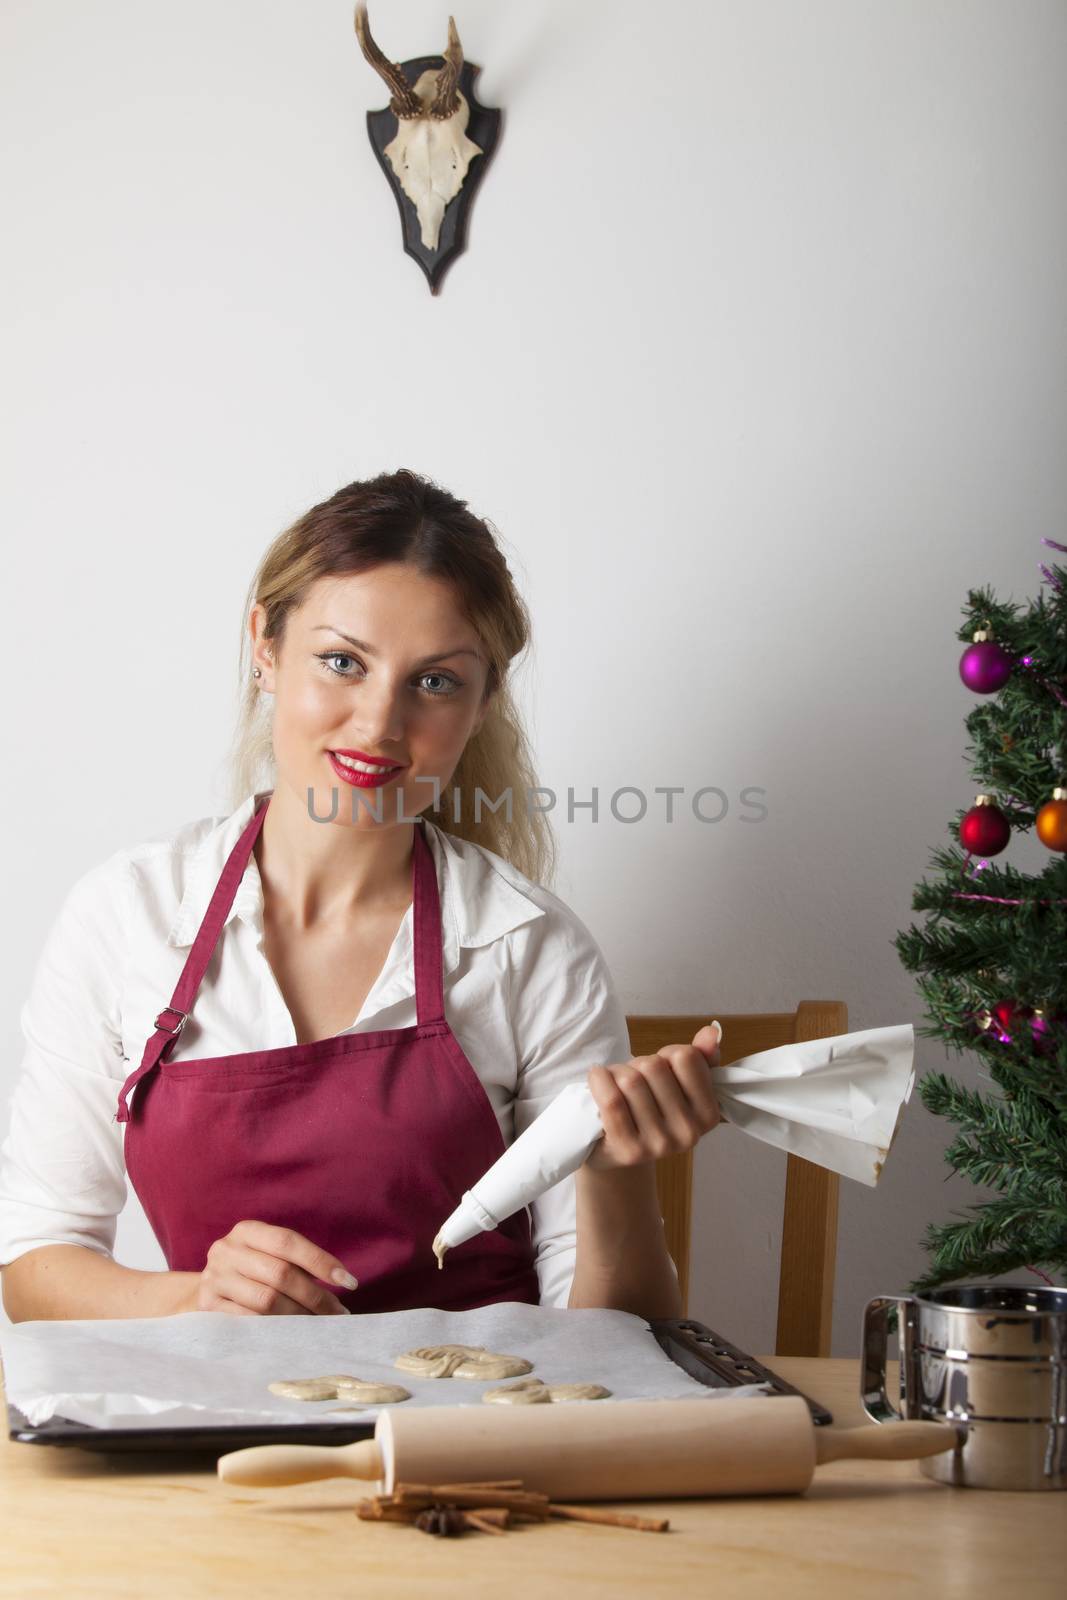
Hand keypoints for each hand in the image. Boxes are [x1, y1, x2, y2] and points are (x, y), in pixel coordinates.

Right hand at [186, 1221, 357, 1314]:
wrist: (203, 1293)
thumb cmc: (250, 1273)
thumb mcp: (267, 1256)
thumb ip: (297, 1263)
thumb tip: (342, 1282)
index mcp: (247, 1231)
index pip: (288, 1242)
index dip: (320, 1261)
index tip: (349, 1282)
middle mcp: (226, 1250)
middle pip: (280, 1273)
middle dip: (315, 1296)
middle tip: (338, 1313)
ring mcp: (214, 1279)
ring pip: (267, 1300)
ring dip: (299, 1316)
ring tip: (320, 1326)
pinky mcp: (208, 1307)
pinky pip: (249, 1321)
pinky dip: (275, 1329)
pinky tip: (292, 1335)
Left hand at [584, 1022, 722, 1170]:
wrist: (616, 1147)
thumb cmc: (651, 1106)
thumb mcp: (680, 1083)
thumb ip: (700, 1056)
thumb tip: (711, 1031)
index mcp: (709, 1114)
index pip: (686, 1057)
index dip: (667, 1054)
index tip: (661, 1068)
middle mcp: (689, 1133)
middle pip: (654, 1067)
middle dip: (638, 1063)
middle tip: (635, 1078)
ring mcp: (659, 1145)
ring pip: (631, 1081)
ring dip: (616, 1072)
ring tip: (617, 1084)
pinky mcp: (628, 1150)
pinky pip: (612, 1101)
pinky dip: (599, 1080)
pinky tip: (597, 1078)